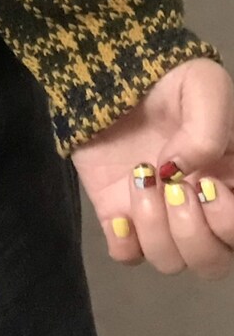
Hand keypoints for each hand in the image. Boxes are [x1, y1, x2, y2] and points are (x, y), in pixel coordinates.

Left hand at [70, 58, 233, 278]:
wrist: (113, 72)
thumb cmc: (170, 79)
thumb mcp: (203, 86)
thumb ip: (207, 131)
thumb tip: (184, 173)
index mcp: (232, 182)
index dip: (230, 223)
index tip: (209, 185)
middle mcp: (202, 209)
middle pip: (213, 262)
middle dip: (193, 232)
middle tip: (172, 188)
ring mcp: (160, 215)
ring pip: (172, 262)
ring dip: (156, 231)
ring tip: (141, 184)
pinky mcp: (121, 215)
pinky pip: (128, 256)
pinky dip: (125, 244)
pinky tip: (120, 215)